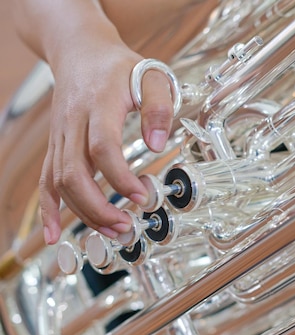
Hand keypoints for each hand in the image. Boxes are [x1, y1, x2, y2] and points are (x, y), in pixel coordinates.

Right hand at [39, 32, 175, 244]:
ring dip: (83, 212)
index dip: (119, 176)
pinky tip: (52, 234)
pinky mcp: (55, 146)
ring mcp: (60, 136)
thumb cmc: (119, 66)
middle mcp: (73, 123)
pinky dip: (48, 209)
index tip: (141, 195)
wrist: (80, 51)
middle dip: (98, 206)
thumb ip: (159, 108)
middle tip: (124, 226)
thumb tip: (158, 145)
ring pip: (60, 182)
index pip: (102, 147)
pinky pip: (45, 181)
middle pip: (74, 172)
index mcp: (98, 105)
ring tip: (112, 230)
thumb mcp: (151, 76)